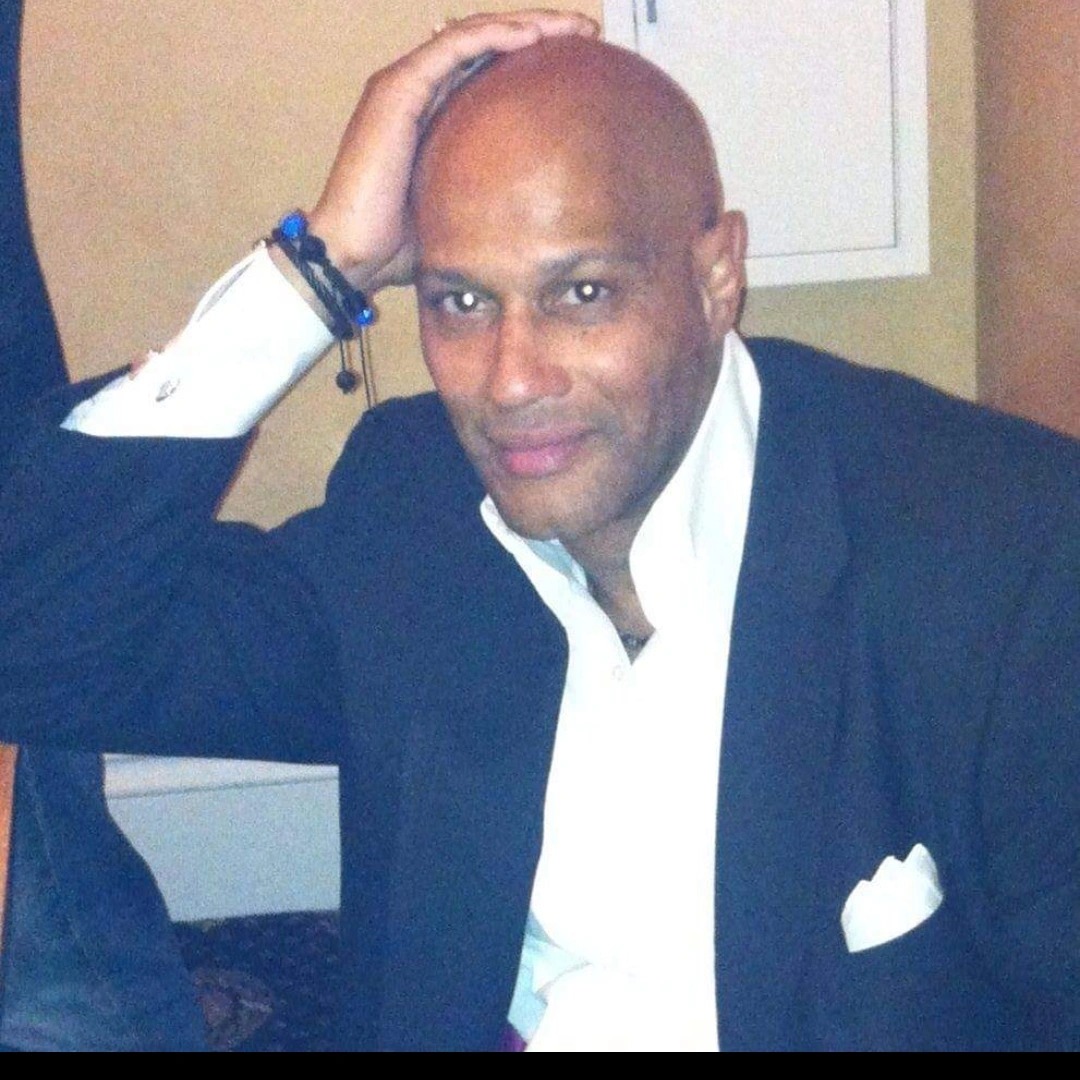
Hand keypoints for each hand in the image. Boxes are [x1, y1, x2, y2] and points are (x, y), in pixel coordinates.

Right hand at [307, 10, 598, 292]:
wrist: (353, 257)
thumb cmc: (401, 248)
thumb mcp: (462, 213)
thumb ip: (490, 197)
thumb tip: (541, 220)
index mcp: (433, 114)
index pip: (489, 69)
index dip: (533, 57)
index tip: (581, 62)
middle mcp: (417, 90)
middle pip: (487, 43)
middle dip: (540, 30)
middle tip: (587, 33)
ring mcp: (404, 85)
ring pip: (474, 34)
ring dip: (527, 24)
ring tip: (572, 27)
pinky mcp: (397, 89)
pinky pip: (453, 47)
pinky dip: (495, 35)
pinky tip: (533, 35)